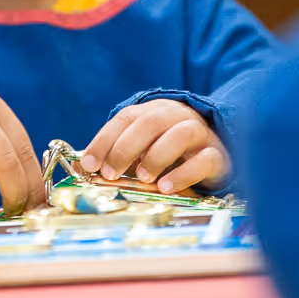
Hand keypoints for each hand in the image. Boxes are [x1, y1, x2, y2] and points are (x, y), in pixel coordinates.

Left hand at [81, 99, 230, 193]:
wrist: (216, 152)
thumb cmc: (169, 151)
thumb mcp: (141, 149)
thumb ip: (114, 154)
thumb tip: (80, 166)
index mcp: (154, 111)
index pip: (126, 117)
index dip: (105, 139)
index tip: (89, 164)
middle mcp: (177, 116)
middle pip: (150, 122)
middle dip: (125, 148)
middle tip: (110, 173)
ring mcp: (200, 133)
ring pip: (179, 134)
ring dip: (155, 156)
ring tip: (141, 177)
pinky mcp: (218, 155)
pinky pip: (203, 160)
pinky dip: (182, 173)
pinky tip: (166, 186)